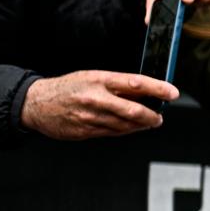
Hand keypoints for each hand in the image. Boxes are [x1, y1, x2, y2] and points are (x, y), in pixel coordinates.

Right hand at [21, 71, 176, 138]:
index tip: (172, 92)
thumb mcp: (92, 77)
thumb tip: (145, 92)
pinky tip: (131, 128)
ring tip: (149, 121)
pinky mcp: (85, 131)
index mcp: (99, 80)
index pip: (136, 83)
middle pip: (133, 110)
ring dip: (141, 125)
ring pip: (125, 125)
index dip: (158, 88)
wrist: (36, 103)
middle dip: (152, 115)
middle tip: (160, 116)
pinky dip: (126, 131)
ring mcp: (90, 117)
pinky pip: (113, 133)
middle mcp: (96, 99)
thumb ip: (118, 85)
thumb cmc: (68, 87)